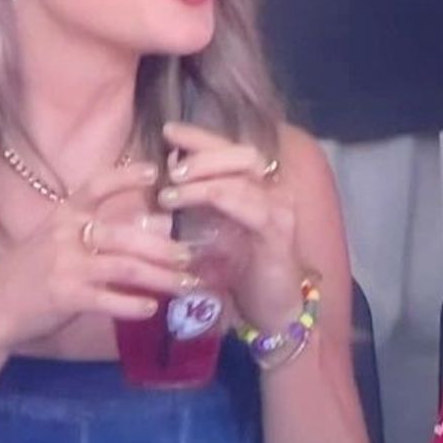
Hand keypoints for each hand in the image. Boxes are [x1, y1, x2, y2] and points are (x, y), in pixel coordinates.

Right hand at [0, 161, 195, 352]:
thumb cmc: (30, 272)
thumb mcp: (56, 241)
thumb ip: (94, 232)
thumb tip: (149, 230)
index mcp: (63, 214)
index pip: (97, 185)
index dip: (126, 176)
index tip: (157, 171)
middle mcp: (65, 233)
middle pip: (124, 234)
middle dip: (162, 246)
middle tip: (190, 255)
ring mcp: (64, 264)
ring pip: (124, 266)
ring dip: (159, 276)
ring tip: (185, 284)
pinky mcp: (64, 295)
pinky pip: (107, 298)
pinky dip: (132, 304)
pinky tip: (152, 308)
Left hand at [157, 122, 305, 333]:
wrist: (272, 311)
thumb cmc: (240, 270)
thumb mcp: (213, 230)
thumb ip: (197, 204)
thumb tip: (162, 179)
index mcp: (258, 186)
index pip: (231, 150)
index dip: (201, 136)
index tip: (169, 131)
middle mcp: (274, 190)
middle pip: (241, 154)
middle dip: (202, 153)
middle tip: (169, 165)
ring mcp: (280, 209)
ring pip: (241, 178)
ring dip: (201, 179)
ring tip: (168, 191)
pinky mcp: (279, 234)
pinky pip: (250, 207)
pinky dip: (216, 199)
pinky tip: (188, 203)